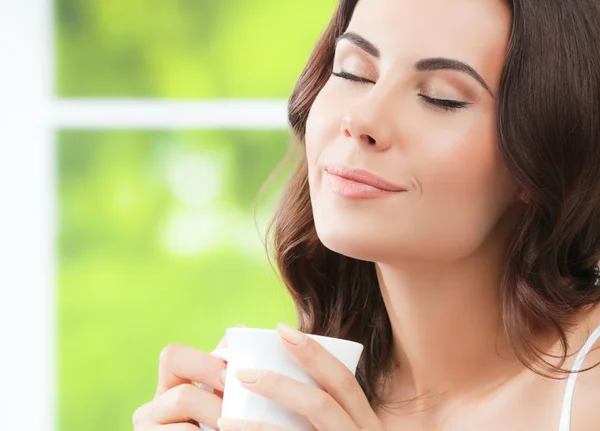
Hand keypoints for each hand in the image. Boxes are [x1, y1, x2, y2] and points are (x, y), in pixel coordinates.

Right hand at [132, 327, 241, 429]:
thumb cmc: (221, 422)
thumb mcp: (222, 396)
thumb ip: (225, 368)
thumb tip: (242, 330)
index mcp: (171, 385)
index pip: (172, 356)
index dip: (203, 364)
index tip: (229, 378)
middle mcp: (152, 408)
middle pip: (181, 395)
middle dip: (215, 406)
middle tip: (233, 415)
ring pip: (184, 422)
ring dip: (215, 425)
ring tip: (232, 425)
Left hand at [216, 323, 383, 430]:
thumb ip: (326, 411)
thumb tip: (275, 374)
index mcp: (367, 424)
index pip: (344, 381)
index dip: (315, 353)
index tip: (282, 330)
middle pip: (324, 403)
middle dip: (281, 383)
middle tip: (240, 372)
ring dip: (260, 426)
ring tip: (224, 417)